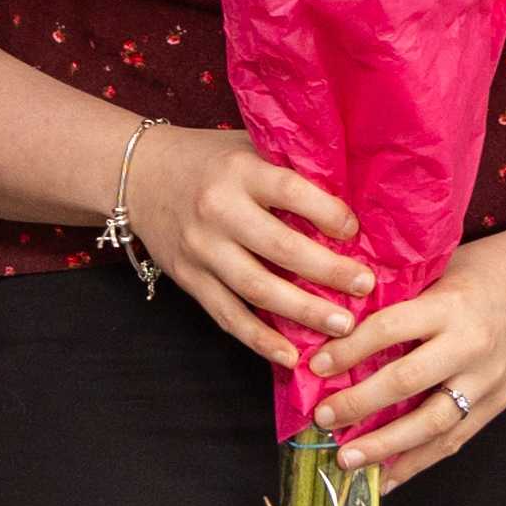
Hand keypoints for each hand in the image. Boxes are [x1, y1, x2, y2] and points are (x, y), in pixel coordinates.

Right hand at [128, 124, 373, 367]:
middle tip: (365, 286)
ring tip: (342, 326)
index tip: (355, 232)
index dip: (327, 213)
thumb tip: (352, 196)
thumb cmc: (209, 160)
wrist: (140, 175)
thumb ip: (287, 168)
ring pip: (257, 288)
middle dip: (328, 271)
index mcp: (240, 171)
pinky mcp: (189, 279)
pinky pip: (228, 315)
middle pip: (280, 247)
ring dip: (303, 312)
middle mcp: (218, 210)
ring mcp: (201, 249)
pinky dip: (260, 340)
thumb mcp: (246, 148)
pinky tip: (291, 357)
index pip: (290, 191)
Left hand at [304, 227, 505, 487]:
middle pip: (408, 383)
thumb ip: (401, 294)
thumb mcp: (443, 265)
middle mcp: (471, 346)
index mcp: (452, 305)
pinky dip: (419, 462)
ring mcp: (489, 380)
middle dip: (359, 405)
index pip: (391, 329)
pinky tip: (387, 478)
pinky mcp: (499, 402)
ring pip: (434, 424)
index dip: (350, 350)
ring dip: (386, 447)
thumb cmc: (488, 265)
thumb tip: (338, 319)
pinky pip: (455, 439)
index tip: (315, 365)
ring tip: (347, 460)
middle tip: (322, 419)